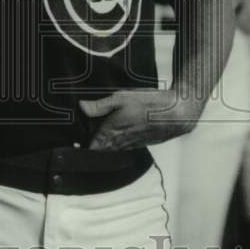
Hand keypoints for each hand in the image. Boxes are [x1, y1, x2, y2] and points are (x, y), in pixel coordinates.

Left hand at [79, 88, 199, 150]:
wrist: (176, 113)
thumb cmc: (149, 103)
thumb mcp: (121, 97)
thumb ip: (100, 105)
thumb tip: (81, 107)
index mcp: (112, 131)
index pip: (91, 147)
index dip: (81, 147)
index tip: (72, 143)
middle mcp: (120, 142)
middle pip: (99, 151)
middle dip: (90, 148)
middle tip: (80, 141)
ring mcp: (130, 145)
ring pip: (110, 151)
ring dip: (102, 147)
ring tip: (94, 139)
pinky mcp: (139, 144)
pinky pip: (121, 149)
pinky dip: (114, 146)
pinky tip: (113, 138)